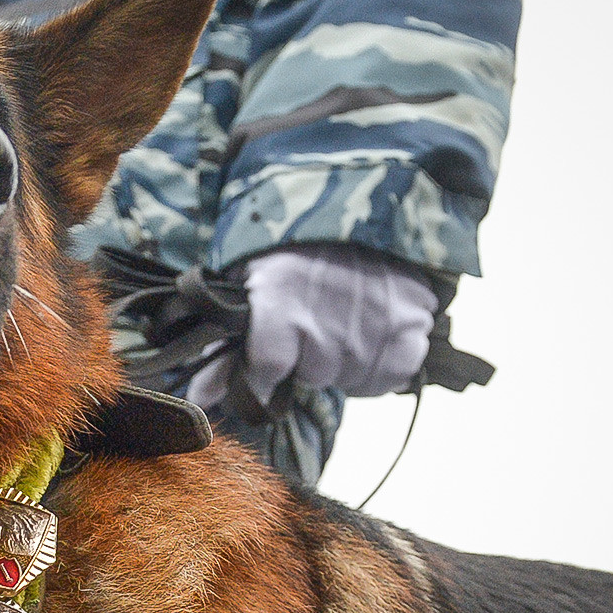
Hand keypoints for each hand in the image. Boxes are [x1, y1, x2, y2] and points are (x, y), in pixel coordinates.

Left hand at [187, 246, 435, 409]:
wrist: (352, 210)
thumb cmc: (290, 256)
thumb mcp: (249, 290)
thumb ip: (226, 351)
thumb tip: (200, 401)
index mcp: (279, 302)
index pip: (267, 368)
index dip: (265, 372)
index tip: (270, 359)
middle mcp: (327, 316)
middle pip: (313, 375)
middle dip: (308, 360)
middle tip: (311, 325)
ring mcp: (374, 322)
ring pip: (352, 379)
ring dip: (345, 363)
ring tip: (340, 326)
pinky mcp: (412, 321)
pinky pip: (394, 374)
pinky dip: (382, 366)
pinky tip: (371, 340)